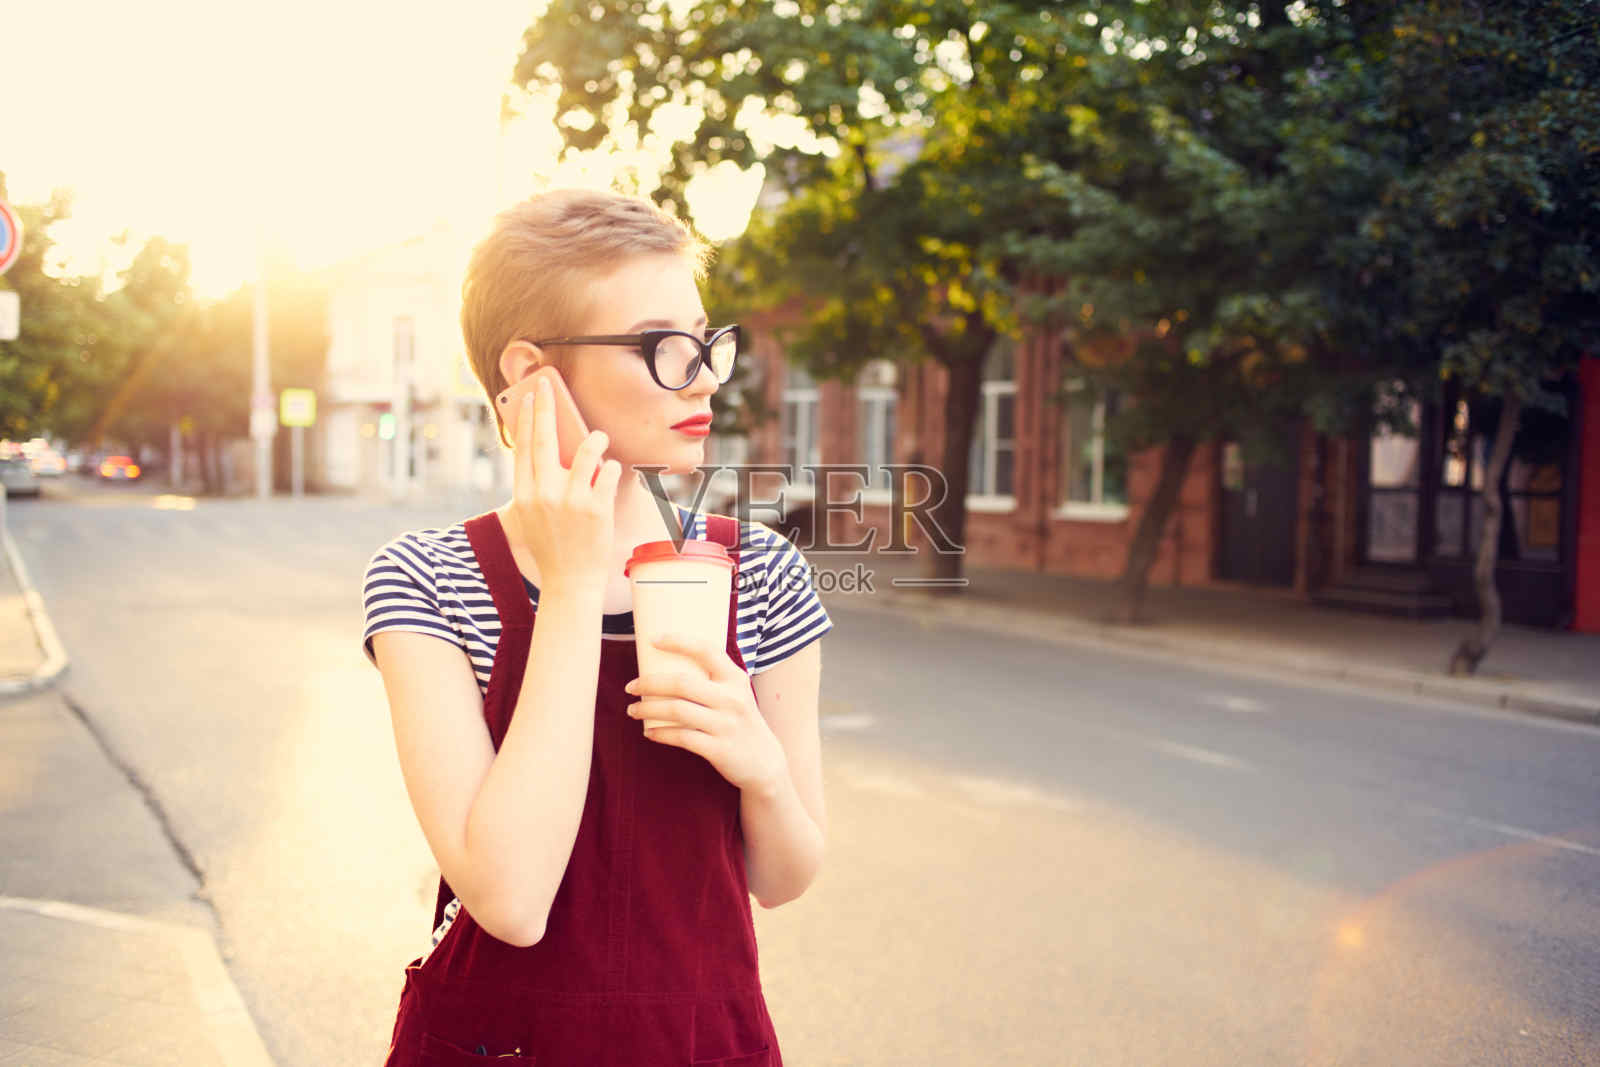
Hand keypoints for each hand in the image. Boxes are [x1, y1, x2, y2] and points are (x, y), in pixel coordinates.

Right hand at [512, 377, 622, 592]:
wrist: (571, 583)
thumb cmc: (554, 547)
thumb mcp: (532, 517)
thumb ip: (536, 486)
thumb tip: (546, 450)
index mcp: (524, 496)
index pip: (523, 448)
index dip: (525, 419)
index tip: (528, 397)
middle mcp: (543, 494)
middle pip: (543, 439)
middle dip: (545, 406)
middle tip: (547, 384)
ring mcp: (570, 501)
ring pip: (585, 451)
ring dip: (594, 439)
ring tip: (599, 437)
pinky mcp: (596, 508)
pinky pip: (609, 472)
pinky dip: (612, 467)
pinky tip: (612, 471)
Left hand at [624, 634, 788, 795]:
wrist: (764, 763)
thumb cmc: (740, 722)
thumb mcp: (736, 695)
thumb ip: (713, 680)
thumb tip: (668, 665)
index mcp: (736, 679)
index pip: (706, 650)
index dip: (678, 642)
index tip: (654, 640)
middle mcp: (732, 699)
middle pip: (682, 683)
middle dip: (649, 683)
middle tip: (631, 686)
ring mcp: (725, 725)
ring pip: (677, 710)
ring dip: (648, 709)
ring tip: (632, 710)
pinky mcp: (718, 749)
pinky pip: (681, 737)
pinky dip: (660, 733)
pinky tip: (649, 732)